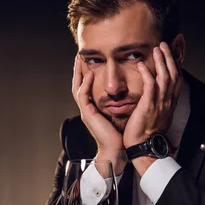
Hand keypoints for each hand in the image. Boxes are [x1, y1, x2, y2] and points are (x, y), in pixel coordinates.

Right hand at [72, 55, 126, 172]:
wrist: (116, 148)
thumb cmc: (119, 133)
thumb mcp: (119, 112)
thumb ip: (118, 101)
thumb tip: (126, 89)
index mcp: (93, 107)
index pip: (86, 86)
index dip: (86, 73)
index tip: (88, 60)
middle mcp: (87, 108)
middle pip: (78, 84)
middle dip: (78, 70)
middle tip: (78, 55)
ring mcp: (85, 111)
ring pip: (77, 88)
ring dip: (79, 73)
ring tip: (80, 60)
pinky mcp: (87, 114)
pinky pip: (83, 96)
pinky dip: (86, 84)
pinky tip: (90, 74)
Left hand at [123, 42, 182, 147]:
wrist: (144, 147)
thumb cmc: (147, 132)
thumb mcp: (158, 114)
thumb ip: (159, 101)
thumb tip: (157, 92)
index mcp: (171, 102)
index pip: (177, 78)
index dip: (177, 63)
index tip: (175, 49)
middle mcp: (168, 101)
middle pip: (174, 74)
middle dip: (170, 57)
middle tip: (165, 44)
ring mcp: (160, 103)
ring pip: (165, 77)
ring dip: (161, 61)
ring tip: (157, 48)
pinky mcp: (149, 106)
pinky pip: (150, 86)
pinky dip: (147, 74)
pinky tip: (142, 65)